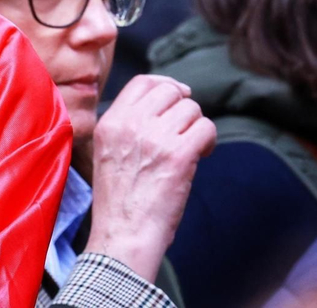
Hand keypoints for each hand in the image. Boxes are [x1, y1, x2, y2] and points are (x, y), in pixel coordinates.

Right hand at [86, 74, 215, 283]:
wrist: (124, 234)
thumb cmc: (119, 200)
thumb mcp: (107, 152)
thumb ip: (127, 126)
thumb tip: (162, 104)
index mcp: (110, 122)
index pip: (142, 82)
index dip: (165, 84)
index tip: (177, 96)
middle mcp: (131, 124)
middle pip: (170, 91)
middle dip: (183, 108)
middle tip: (186, 130)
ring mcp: (155, 138)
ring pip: (192, 109)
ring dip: (197, 126)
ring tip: (193, 147)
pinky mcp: (180, 155)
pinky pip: (207, 128)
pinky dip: (209, 141)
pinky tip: (203, 156)